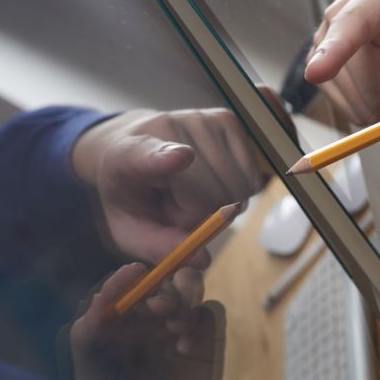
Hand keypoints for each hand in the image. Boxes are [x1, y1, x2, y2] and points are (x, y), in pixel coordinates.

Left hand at [71, 263, 225, 379]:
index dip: (128, 275)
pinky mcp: (206, 340)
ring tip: (175, 326)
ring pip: (189, 288)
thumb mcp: (91, 377)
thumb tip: (100, 297)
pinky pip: (209, 314)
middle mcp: (149, 318)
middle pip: (162, 279)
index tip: (134, 272)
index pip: (125, 285)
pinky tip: (185, 349)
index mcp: (119, 322)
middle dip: (163, 285)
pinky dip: (199, 322)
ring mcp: (179, 326)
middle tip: (160, 307)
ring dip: (184, 297)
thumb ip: (88, 336)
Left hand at [72, 109, 267, 266]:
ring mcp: (200, 119)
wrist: (134, 147)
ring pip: (237, 187)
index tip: (182, 157)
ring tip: (194, 192)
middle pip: (210, 194)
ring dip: (222, 204)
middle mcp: (165, 127)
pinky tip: (214, 181)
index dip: (164, 158)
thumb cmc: (135, 194)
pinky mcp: (228, 120)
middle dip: (201, 215)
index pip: (147, 155)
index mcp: (127, 156)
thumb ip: (159, 247)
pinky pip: (252, 177)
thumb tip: (203, 260)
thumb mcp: (131, 229)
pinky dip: (240, 191)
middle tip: (178, 206)